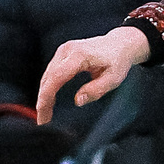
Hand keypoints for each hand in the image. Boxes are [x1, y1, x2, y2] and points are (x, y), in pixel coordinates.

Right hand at [35, 26, 151, 123]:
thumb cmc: (118, 61)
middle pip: (48, 77)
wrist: (120, 44)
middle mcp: (68, 50)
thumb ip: (96, 90)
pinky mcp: (63, 53)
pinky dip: (48, 86)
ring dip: (44, 94)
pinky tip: (49, 100)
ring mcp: (64, 50)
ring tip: (45, 113)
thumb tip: (78, 101)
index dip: (47, 95)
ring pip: (47, 75)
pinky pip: (51, 72)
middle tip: (43, 119)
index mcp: (80, 55)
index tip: (43, 111)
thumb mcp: (114, 79)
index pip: (57, 77)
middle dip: (43, 99)